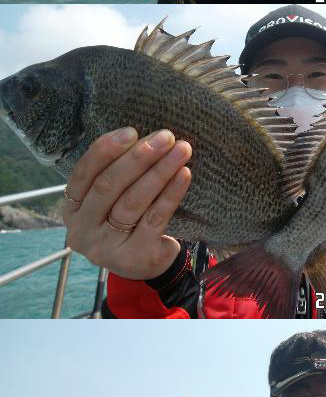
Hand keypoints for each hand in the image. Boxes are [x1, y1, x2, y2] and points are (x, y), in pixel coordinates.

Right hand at [63, 129, 192, 278]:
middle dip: (138, 157)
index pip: (83, 174)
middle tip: (165, 137)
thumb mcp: (110, 201)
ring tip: (180, 151)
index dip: (105, 150)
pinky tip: (184, 175)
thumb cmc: (126, 223)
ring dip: (159, 171)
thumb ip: (113, 174)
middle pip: (108, 186)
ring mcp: (106, 247)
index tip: (131, 131)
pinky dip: (171, 193)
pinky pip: (155, 218)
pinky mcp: (134, 257)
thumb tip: (143, 137)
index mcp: (71, 210)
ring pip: (132, 201)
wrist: (145, 265)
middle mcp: (82, 230)